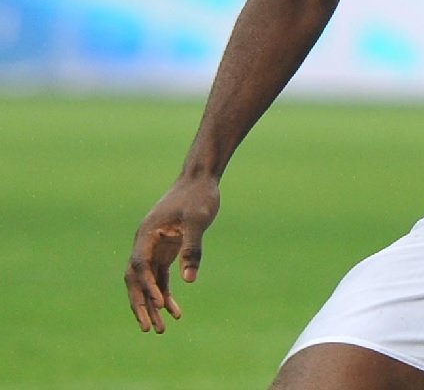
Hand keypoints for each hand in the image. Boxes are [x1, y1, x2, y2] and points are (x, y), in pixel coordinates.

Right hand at [125, 176, 220, 332]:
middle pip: (136, 280)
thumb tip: (189, 281)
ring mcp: (154, 248)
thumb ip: (192, 248)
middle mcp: (145, 244)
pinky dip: (166, 293)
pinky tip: (174, 311)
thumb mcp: (198, 221)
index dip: (147, 286)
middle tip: (150, 329)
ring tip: (161, 329)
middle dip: (142, 305)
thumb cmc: (198, 197)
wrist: (200, 180)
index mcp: (146, 235)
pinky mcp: (166, 250)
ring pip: (147, 282)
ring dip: (153, 305)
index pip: (140, 266)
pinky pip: (160, 277)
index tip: (160, 303)